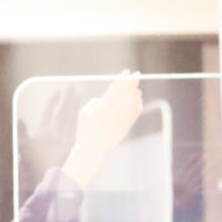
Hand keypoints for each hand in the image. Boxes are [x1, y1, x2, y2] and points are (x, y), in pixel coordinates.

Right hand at [61, 72, 144, 188]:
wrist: (92, 149)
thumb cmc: (85, 130)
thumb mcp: (83, 114)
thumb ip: (93, 103)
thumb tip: (102, 98)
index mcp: (102, 107)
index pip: (114, 89)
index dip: (120, 79)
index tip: (125, 72)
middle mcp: (113, 112)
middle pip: (125, 93)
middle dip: (131, 82)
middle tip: (137, 74)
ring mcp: (121, 119)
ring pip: (132, 102)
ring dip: (135, 93)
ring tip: (137, 87)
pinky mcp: (126, 126)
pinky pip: (135, 113)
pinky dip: (138, 105)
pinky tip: (138, 99)